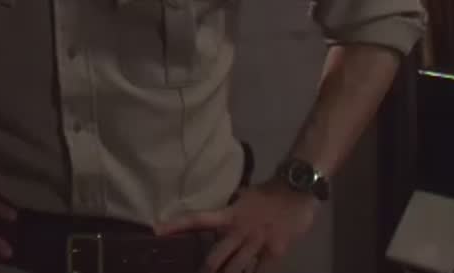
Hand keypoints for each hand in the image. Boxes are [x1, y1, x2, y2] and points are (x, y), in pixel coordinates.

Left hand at [153, 179, 319, 272]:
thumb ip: (231, 212)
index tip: (157, 230)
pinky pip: (260, 272)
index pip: (199, 219)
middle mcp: (239, 230)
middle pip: (216, 256)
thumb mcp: (243, 199)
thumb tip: (216, 222)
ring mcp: (256, 243)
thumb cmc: (268, 194)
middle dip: (205, 270)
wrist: (296, 190)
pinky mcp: (274, 252)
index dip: (177, 225)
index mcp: (229, 215)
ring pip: (235, 268)